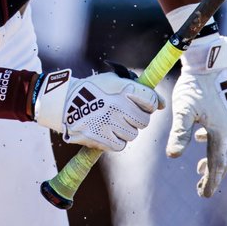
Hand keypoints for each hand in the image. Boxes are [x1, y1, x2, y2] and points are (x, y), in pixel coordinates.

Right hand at [31, 68, 162, 151]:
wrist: (65, 103)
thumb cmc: (94, 90)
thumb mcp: (114, 80)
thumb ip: (138, 89)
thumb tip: (161, 104)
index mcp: (122, 88)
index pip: (150, 100)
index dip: (149, 104)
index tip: (142, 104)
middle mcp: (117, 105)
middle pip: (144, 121)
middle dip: (137, 118)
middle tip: (124, 114)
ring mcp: (109, 122)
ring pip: (133, 134)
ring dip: (125, 130)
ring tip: (112, 122)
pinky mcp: (101, 138)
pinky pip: (120, 145)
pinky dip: (115, 140)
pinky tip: (106, 131)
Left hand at [168, 33, 226, 196]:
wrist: (210, 59)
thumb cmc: (195, 84)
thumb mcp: (183, 109)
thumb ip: (179, 133)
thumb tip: (172, 156)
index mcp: (222, 132)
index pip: (218, 164)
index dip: (211, 181)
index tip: (203, 195)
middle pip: (224, 158)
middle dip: (213, 174)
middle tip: (201, 187)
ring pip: (225, 145)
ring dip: (213, 158)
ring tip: (199, 168)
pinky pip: (225, 131)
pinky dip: (213, 141)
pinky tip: (201, 137)